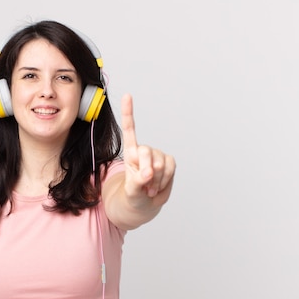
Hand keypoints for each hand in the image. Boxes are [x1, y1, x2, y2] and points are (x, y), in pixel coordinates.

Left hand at [121, 93, 175, 208]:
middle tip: (145, 184)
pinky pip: (171, 168)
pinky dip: (166, 180)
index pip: (129, 130)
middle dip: (147, 171)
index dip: (128, 113)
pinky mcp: (169, 162)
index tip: (128, 95)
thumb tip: (148, 174)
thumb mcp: (130, 191)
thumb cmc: (133, 195)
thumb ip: (136, 182)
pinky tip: (158, 186)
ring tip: (150, 188)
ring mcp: (157, 156)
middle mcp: (144, 151)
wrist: (145, 202)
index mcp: (130, 153)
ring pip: (161, 164)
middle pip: (147, 153)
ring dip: (156, 180)